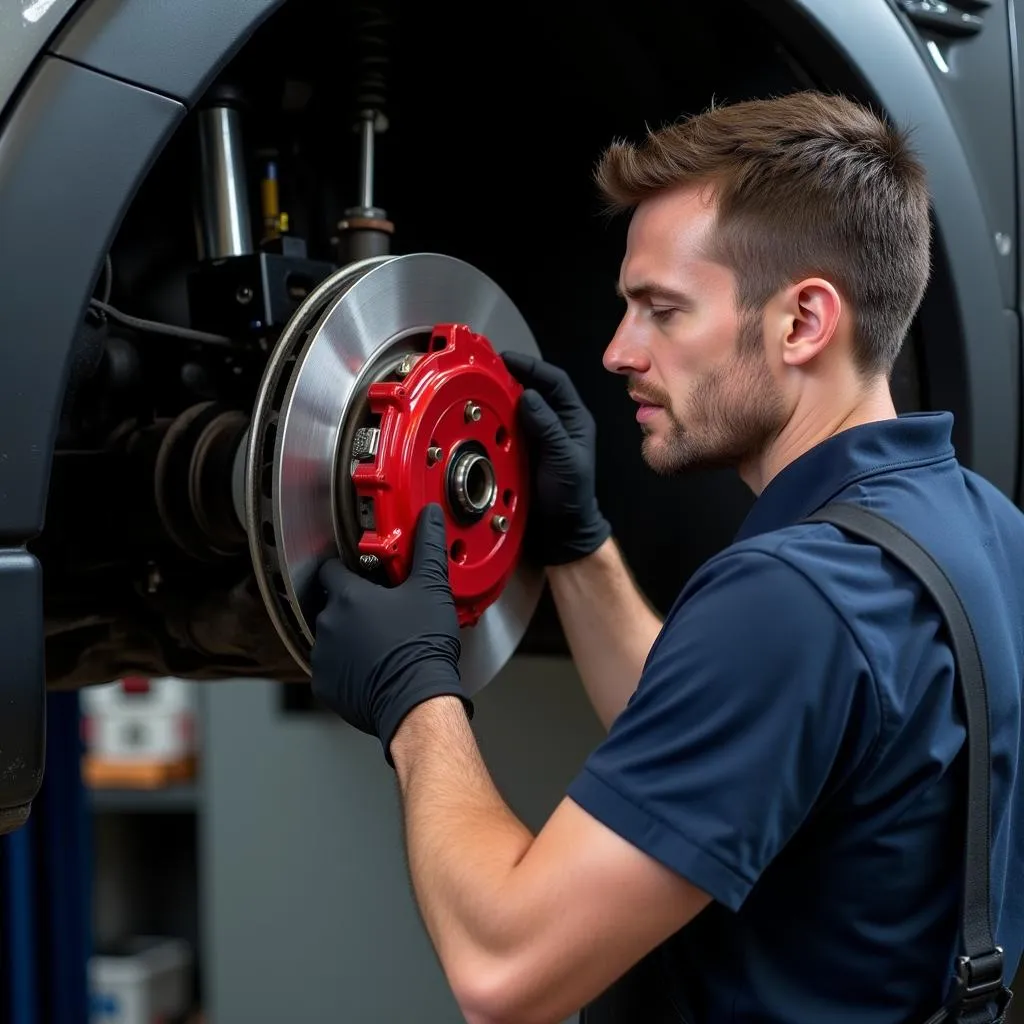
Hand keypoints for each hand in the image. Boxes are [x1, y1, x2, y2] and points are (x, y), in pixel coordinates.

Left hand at [311, 503, 471, 764]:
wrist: (417, 700)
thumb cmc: (421, 647)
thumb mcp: (431, 588)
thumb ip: (428, 547)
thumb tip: (430, 517)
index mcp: (348, 596)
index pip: (331, 569)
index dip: (348, 568)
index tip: (363, 574)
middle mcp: (328, 624)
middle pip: (332, 604)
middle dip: (352, 605)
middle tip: (382, 611)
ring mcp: (323, 657)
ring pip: (331, 636)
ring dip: (348, 636)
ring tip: (380, 642)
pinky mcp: (326, 685)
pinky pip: (331, 669)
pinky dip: (347, 667)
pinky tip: (372, 666)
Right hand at [501, 351, 611, 565]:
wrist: (561, 531)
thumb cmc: (571, 497)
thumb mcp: (563, 459)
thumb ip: (548, 427)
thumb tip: (529, 395)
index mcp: (574, 420)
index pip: (555, 381)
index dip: (532, 367)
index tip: (508, 359)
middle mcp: (556, 424)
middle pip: (534, 390)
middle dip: (512, 378)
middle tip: (488, 370)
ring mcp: (538, 437)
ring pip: (519, 408)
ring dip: (501, 398)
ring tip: (481, 389)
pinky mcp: (523, 451)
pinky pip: (508, 428)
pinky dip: (495, 420)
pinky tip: (482, 417)